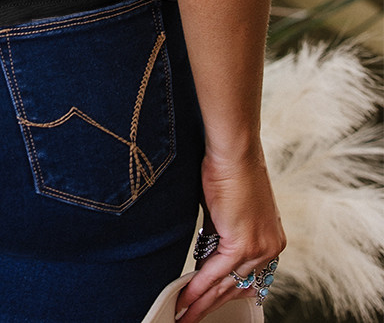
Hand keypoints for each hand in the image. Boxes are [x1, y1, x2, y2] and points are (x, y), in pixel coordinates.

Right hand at [174, 146, 285, 322]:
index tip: (209, 303)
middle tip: (192, 316)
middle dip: (212, 305)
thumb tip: (205, 258)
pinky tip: (185, 297)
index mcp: (271, 239)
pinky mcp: (242, 242)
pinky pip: (216, 272)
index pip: (248, 277)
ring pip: (226, 284)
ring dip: (201, 301)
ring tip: (184, 313)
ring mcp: (259, 247)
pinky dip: (198, 286)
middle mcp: (270, 247)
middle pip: (237, 286)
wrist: (234, 150)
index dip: (226, 292)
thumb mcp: (228, 211)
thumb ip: (222, 237)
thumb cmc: (230, 169)